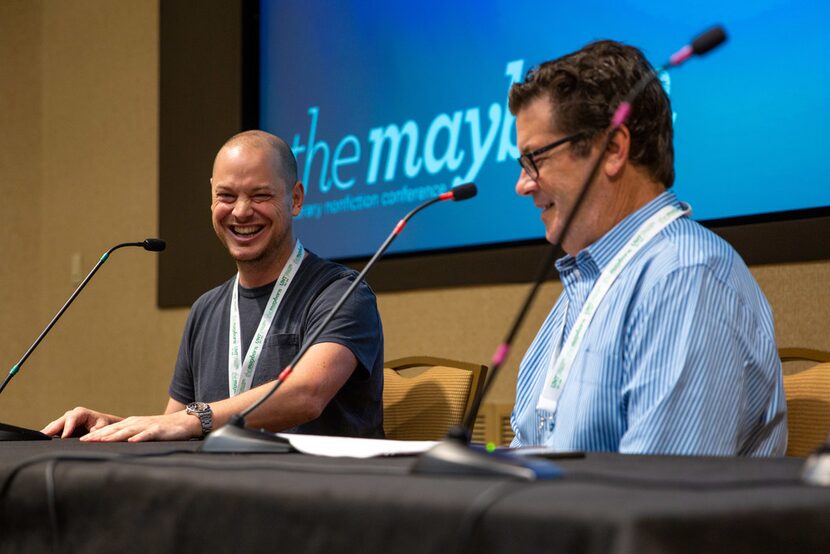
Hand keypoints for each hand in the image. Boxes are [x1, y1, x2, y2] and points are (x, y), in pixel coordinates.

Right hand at [41, 407, 122, 437]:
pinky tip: (41, 439)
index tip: (64, 437)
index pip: (72, 419)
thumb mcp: (104, 428)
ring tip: (38, 438)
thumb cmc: (105, 426)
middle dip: (52, 429)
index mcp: (82, 413)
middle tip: (43, 436)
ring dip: (48, 432)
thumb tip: (90, 435)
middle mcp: (72, 414)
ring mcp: (66, 420)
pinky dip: (48, 434)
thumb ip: (97, 431)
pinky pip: (54, 430)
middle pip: (60, 421)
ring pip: (55, 425)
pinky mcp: (63, 427)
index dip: (67, 427)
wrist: (105, 425)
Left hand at [79, 411, 200, 441]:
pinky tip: (131, 441)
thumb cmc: (163, 429)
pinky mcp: (158, 430)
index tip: (81, 440)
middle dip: (99, 435)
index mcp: (131, 423)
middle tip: (83, 441)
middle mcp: (136, 423)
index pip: (110, 429)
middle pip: (115, 429)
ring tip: (101, 441)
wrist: (183, 422)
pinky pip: (147, 434)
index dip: (96, 434)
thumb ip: (130, 436)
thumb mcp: (143, 432)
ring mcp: (146, 426)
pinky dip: (139, 437)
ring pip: (127, 431)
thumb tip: (115, 446)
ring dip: (113, 436)